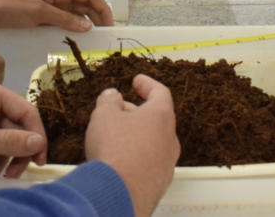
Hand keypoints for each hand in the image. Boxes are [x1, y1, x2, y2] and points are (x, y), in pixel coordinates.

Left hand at [0, 0, 113, 30]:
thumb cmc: (11, 7)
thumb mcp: (38, 12)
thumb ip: (63, 18)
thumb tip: (88, 26)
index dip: (102, 7)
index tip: (109, 25)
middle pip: (86, 5)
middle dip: (98, 18)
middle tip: (105, 37)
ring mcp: (51, 10)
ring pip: (76, 15)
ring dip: (87, 25)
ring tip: (94, 41)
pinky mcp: (43, 20)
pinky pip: (64, 23)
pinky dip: (73, 30)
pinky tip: (75, 42)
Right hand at [85, 75, 179, 216]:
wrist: (120, 193)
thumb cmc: (115, 149)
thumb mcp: (104, 115)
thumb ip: (109, 101)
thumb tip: (112, 95)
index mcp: (161, 116)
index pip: (160, 92)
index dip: (147, 84)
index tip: (137, 80)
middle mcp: (169, 139)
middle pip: (156, 119)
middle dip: (136, 112)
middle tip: (119, 109)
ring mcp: (167, 163)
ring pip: (153, 142)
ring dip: (136, 136)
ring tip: (115, 136)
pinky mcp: (158, 183)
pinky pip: (148, 163)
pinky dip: (135, 157)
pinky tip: (118, 160)